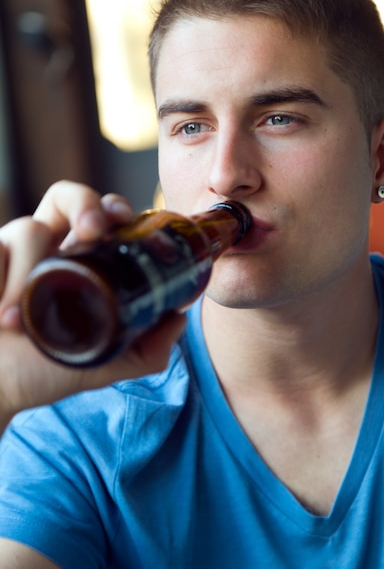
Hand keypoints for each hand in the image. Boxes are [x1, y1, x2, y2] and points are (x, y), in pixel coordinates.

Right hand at [0, 181, 185, 431]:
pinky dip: (0, 280)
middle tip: (92, 232)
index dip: (111, 209)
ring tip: (17, 321)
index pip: (98, 216)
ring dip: (28, 276)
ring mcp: (9, 251)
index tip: (124, 221)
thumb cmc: (41, 372)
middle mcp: (46, 248)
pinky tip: (0, 317)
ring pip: (29, 229)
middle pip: (66, 196)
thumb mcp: (102, 362)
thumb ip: (145, 349)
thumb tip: (180, 320)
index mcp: (77, 261)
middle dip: (83, 205)